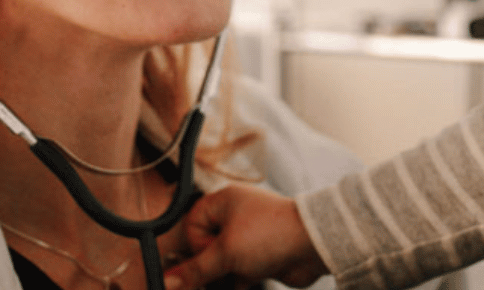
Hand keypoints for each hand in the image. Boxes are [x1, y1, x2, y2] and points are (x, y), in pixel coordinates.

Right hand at [164, 184, 327, 289]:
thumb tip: (168, 280)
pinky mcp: (261, 258)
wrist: (315, 245)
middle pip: (206, 248)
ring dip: (221, 279)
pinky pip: (239, 274)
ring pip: (222, 264)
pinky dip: (237, 283)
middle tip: (207, 283)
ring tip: (230, 282)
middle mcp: (236, 217)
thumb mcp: (226, 252)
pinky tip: (242, 284)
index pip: (193, 224)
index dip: (195, 246)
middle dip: (206, 269)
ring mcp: (249, 238)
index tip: (202, 263)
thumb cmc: (272, 234)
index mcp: (224, 202)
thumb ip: (195, 269)